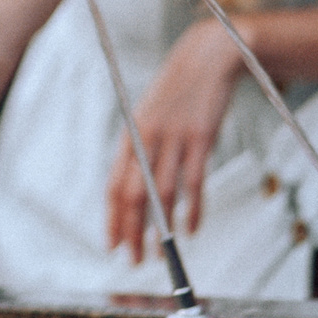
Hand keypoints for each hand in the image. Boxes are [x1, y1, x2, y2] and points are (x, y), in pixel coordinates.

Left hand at [106, 19, 242, 260]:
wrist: (206, 58)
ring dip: (160, 229)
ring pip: (162, 194)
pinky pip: (193, 183)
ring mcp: (174, 138)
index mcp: (131, 135)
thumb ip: (142, 150)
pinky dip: (191, 210)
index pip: (114, 185)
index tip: (112, 244)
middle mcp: (147, 139)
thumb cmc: (177, 92)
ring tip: (159, 253)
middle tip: (133, 259)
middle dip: (131, 232)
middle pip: (134, 195)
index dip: (112, 218)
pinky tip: (190, 229)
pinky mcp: (201, 138)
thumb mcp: (151, 117)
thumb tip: (135, 189)